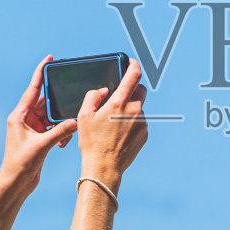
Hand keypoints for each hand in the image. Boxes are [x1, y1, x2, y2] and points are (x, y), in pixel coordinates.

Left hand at [0, 56, 78, 192]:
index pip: (33, 89)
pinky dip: (61, 132)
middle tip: (70, 97)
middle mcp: (24, 119)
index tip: (49, 59)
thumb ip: (60, 132)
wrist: (15, 184)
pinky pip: (53, 128)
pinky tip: (64, 143)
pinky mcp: (38, 138)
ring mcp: (31, 128)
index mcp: (19, 116)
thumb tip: (76, 120)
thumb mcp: (42, 146)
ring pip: (51, 116)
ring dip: (61, 121)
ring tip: (68, 129)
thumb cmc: (20, 164)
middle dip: (58, 102)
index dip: (40, 73)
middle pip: (45, 102)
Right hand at [76, 58, 147, 186]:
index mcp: (119, 103)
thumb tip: (103, 90)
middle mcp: (134, 111)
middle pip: (140, 90)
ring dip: (129, 109)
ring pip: (139, 108)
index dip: (134, 65)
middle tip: (119, 97)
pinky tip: (119, 133)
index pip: (134, 75)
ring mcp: (142, 123)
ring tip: (114, 124)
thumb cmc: (91, 142)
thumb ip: (93, 97)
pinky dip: (132, 122)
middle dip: (132, 90)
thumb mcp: (84, 116)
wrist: (104, 167)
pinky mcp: (145, 134)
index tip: (131, 62)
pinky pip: (140, 122)